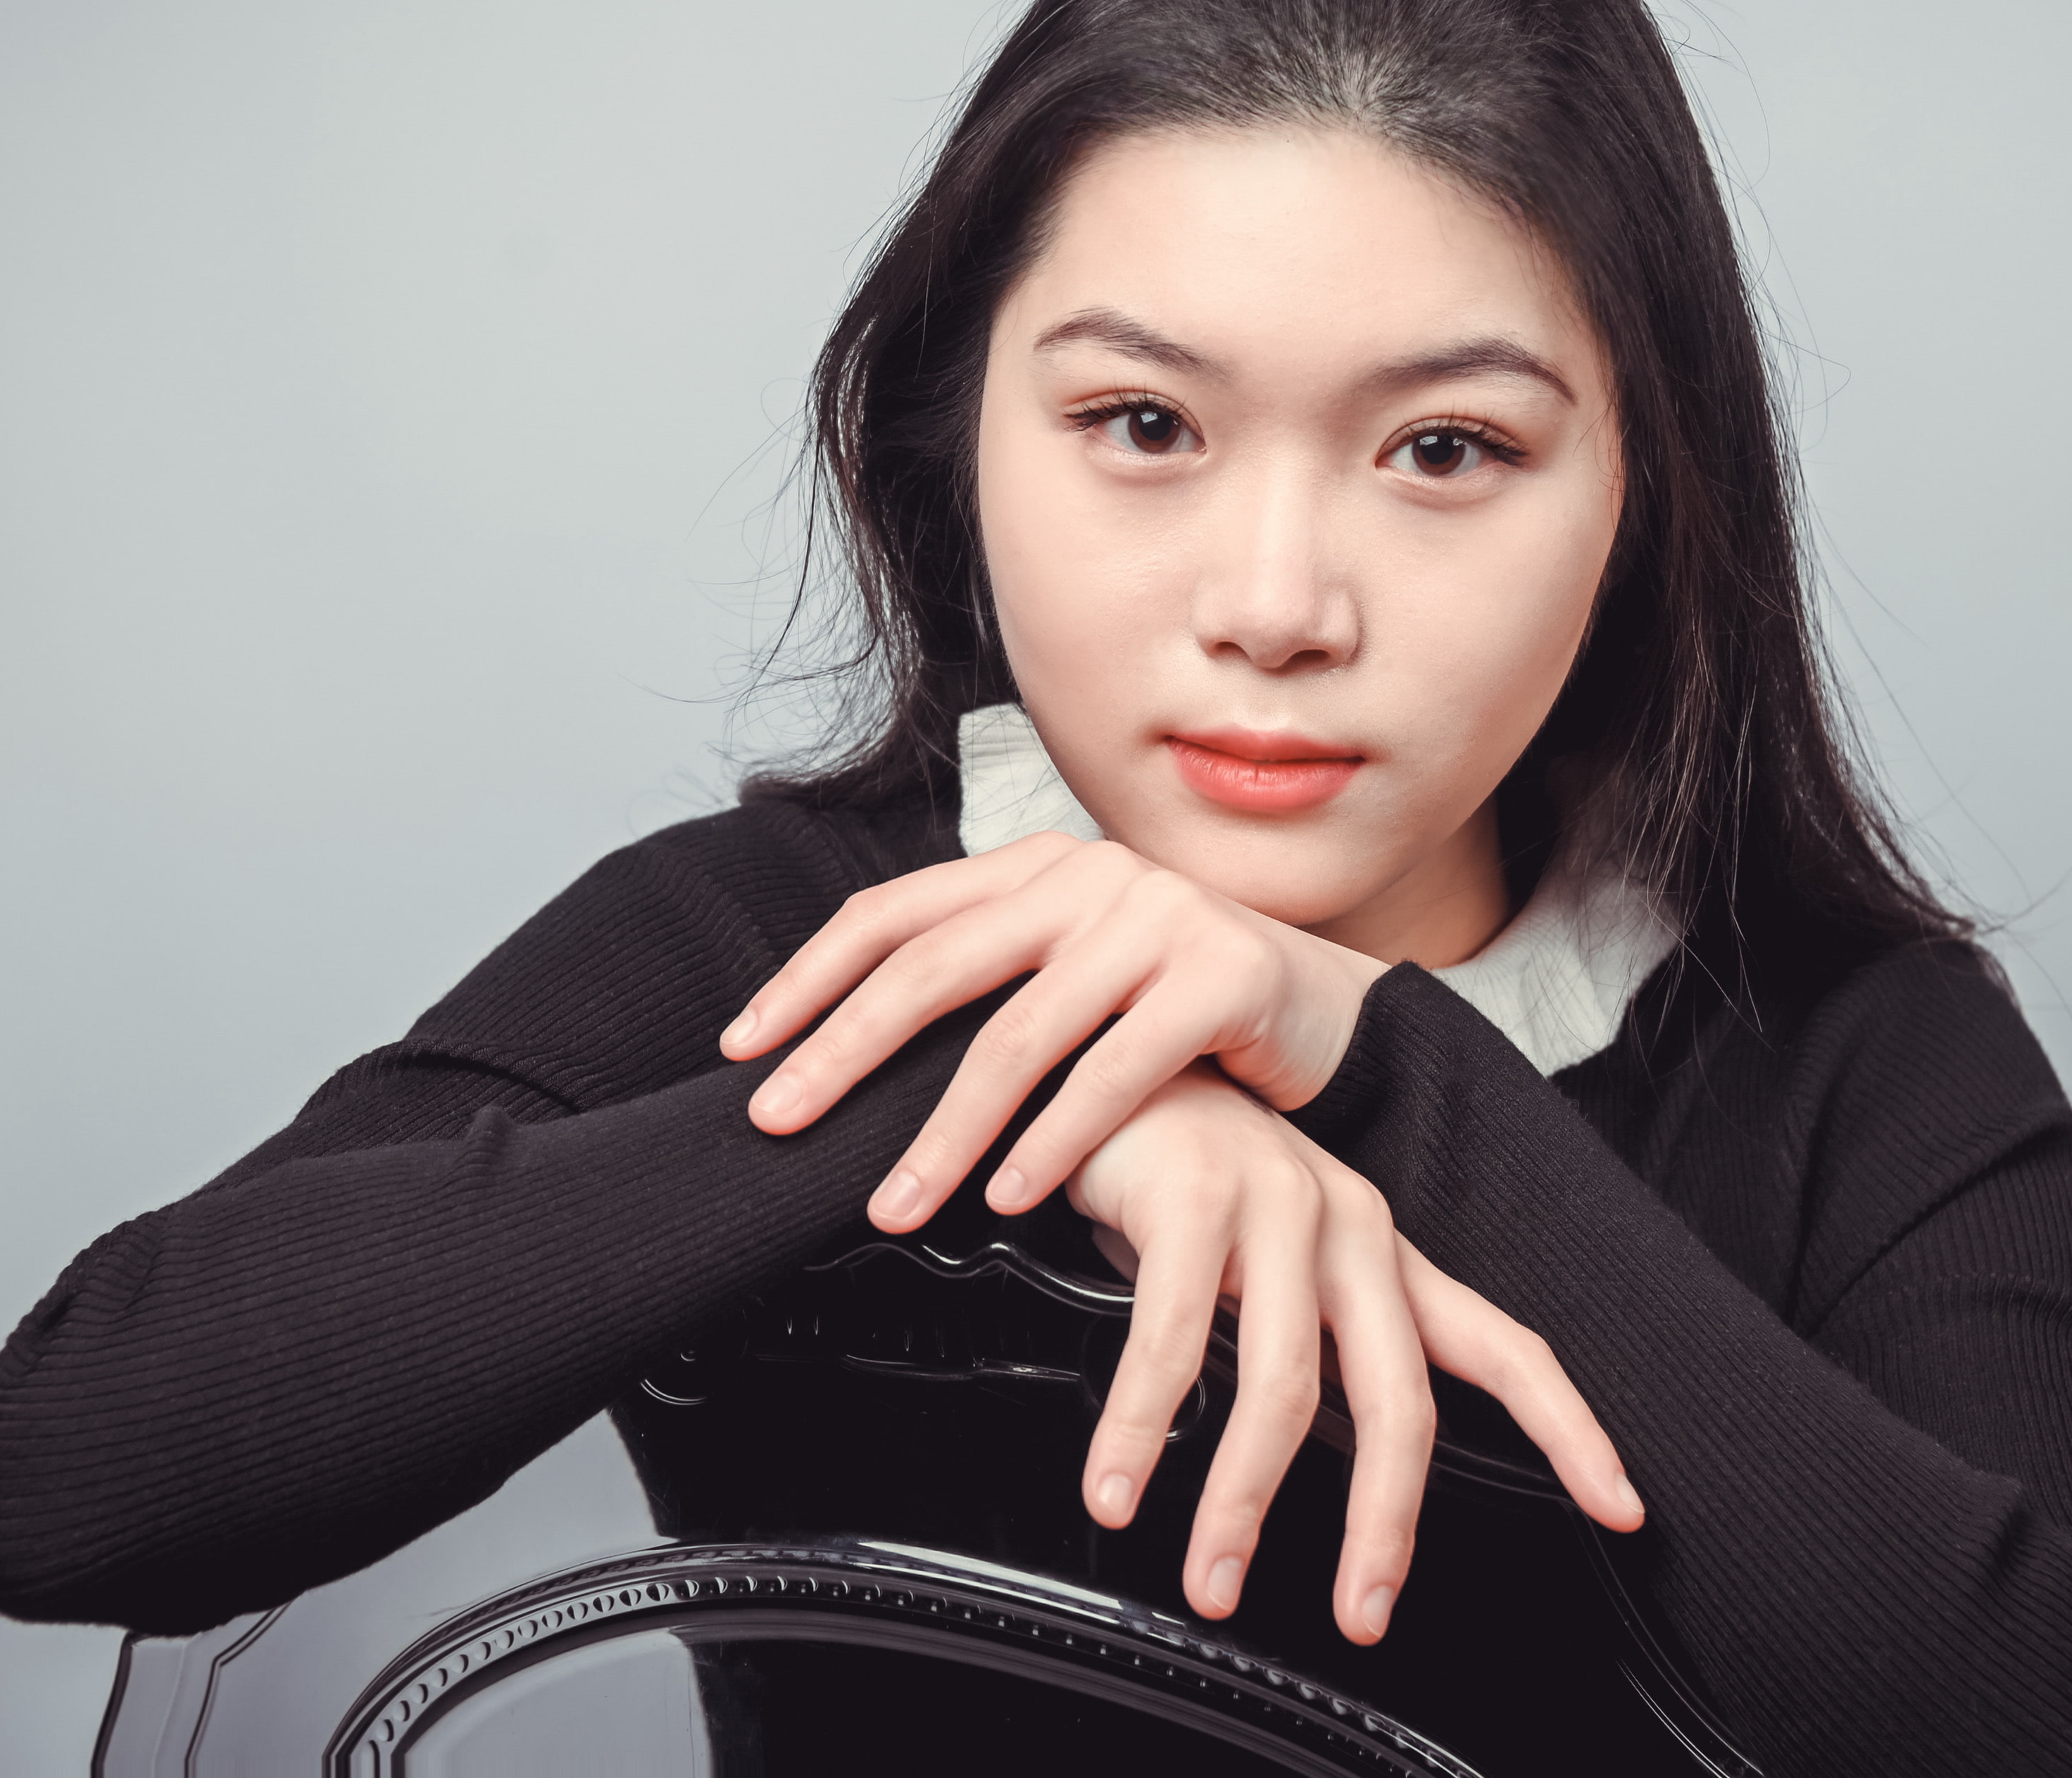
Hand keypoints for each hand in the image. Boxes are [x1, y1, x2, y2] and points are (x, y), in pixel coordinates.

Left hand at [725, 832, 1389, 1231]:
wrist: (1329, 1010)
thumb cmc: (1179, 1007)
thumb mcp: (1075, 971)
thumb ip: (988, 981)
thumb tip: (848, 1041)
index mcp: (1035, 866)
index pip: (894, 911)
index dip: (807, 978)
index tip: (741, 1049)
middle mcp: (1087, 876)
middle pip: (934, 968)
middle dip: (843, 1052)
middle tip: (778, 1123)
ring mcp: (1158, 918)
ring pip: (1019, 1034)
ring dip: (945, 1131)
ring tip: (895, 1205)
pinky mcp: (1222, 975)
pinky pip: (1117, 1070)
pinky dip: (1055, 1141)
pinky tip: (1011, 1198)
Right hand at [1065, 1070, 1643, 1643]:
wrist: (1100, 1060)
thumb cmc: (1178, 1175)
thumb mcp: (1257, 1270)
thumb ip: (1288, 1355)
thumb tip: (1286, 1477)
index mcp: (1380, 1254)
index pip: (1505, 1347)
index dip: (1570, 1428)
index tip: (1622, 1508)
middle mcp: (1347, 1227)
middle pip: (1400, 1399)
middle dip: (1386, 1522)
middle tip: (1363, 1613)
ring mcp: (1275, 1203)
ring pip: (1285, 1387)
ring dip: (1240, 1502)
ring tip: (1212, 1580)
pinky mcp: (1194, 1193)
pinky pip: (1170, 1342)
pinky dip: (1140, 1430)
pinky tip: (1117, 1488)